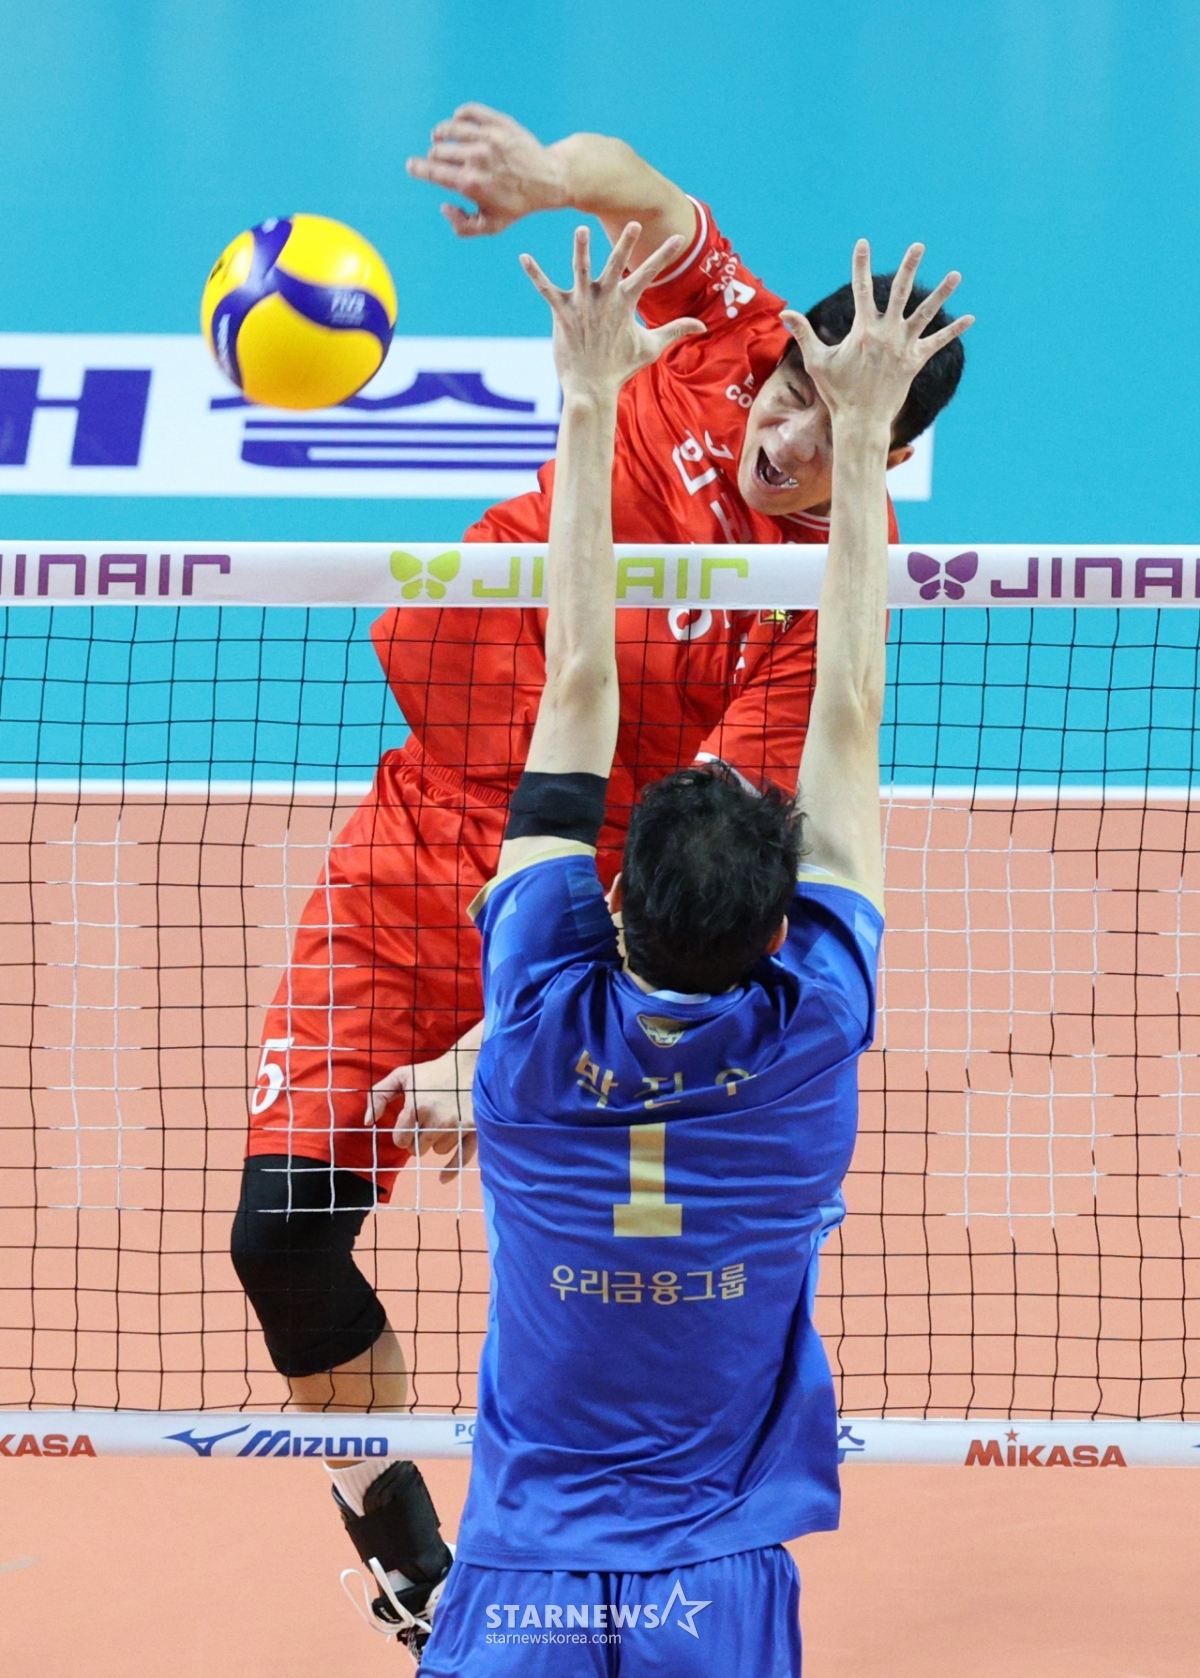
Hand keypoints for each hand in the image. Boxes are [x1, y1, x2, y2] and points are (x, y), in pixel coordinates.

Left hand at [365, 1048, 477, 1183]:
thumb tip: (367, 1122)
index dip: (401, 1135)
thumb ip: (378, 1096)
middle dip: (418, 1140)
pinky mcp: (473, 1130)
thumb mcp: (401, 1076)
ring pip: (437, 1151)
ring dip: (436, 1142)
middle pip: (418, 1149)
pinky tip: (442, 1178)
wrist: (470, 1063)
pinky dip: (451, 1169)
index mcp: (416, 1107)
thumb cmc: (432, 1071)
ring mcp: (456, 1127)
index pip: (400, 1140)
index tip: (407, 1127)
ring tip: (442, 1123)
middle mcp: (436, 1120)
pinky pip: (461, 1158)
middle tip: (424, 1126)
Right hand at [406, 103, 566, 236]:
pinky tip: (458, 123)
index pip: (432, 171)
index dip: (417, 168)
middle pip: (438, 150)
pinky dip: (458, 116)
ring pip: (448, 128)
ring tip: (441, 138)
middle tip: (437, 159)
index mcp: (471, 183)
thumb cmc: (518, 205)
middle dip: (433, 156)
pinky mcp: (498, 122)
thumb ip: (462, 225)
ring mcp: (487, 137)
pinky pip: (468, 111)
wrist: (549, 180)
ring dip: (440, 134)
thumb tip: (444, 206)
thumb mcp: (491, 226)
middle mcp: (476, 158)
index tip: (411, 165)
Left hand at [521, 223, 703, 399]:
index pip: (649, 274)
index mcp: (625, 304)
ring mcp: (582, 304)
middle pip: (616, 264)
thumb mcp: (651, 347)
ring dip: (581, 249)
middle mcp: (604, 299)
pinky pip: (546, 288)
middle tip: (633, 224)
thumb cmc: (620, 368)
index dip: (665, 256)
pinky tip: (524, 257)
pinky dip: (535, 273)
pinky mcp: (562, 313)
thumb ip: (674, 330)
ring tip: (582, 229)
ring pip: (581, 269)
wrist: (590, 388)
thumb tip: (702, 326)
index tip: (678, 238)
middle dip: (625, 244)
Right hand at [781, 241, 972, 435]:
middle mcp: (886, 333)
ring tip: (956, 274)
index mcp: (863, 329)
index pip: (861, 288)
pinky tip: (970, 318)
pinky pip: (938, 343)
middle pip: (900, 292)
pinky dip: (954, 331)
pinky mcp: (915, 362)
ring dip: (942, 293)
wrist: (861, 420)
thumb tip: (784, 314)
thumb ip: (803, 334)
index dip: (860, 264)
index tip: (863, 243)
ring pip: (926, 313)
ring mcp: (903, 346)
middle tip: (918, 245)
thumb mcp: (817, 361)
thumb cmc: (837, 392)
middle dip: (909, 266)